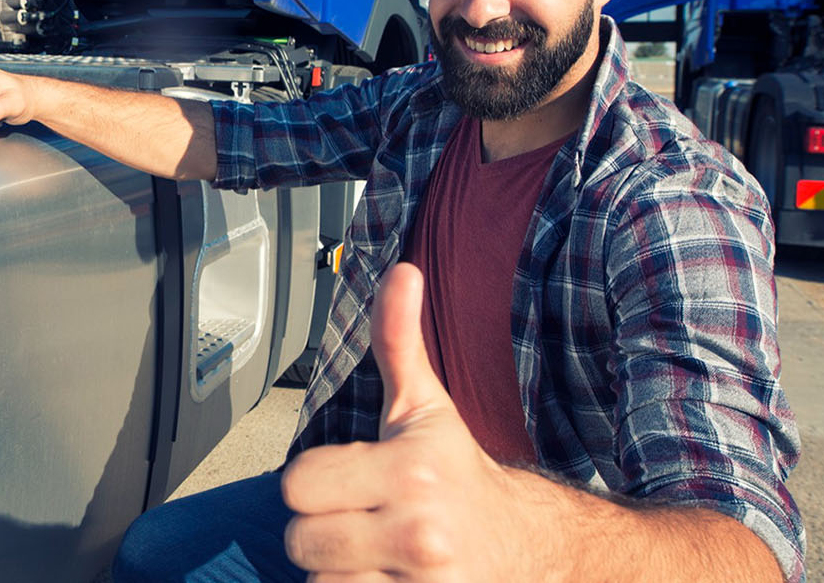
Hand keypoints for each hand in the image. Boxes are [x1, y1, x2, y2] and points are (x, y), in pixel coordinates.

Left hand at [281, 262, 529, 581]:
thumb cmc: (458, 473)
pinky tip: (384, 579)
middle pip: (301, 539)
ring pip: (320, 581)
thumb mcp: (425, 407)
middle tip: (359, 520)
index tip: (347, 481)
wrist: (528, 545)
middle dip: (321, 531)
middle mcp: (418, 530)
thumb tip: (401, 271)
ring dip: (338, 571)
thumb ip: (398, 340)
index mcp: (408, 470)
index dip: (312, 484)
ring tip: (373, 552)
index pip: (296, 485)